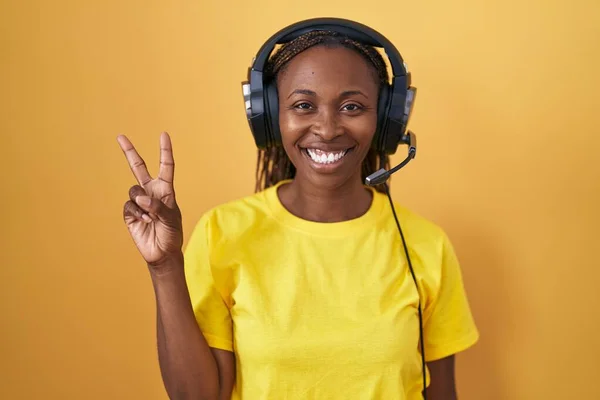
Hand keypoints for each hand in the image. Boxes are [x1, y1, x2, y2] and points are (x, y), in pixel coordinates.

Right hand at [117, 132, 183, 268]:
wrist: (162, 252)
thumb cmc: (172, 234)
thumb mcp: (171, 218)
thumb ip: (157, 206)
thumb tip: (141, 198)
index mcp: (166, 190)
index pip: (166, 166)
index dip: (165, 151)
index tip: (164, 135)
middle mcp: (151, 192)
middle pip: (138, 168)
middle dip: (129, 152)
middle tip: (120, 137)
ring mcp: (139, 202)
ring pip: (133, 190)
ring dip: (142, 203)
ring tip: (151, 216)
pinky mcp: (130, 213)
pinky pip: (129, 205)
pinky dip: (137, 213)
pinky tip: (145, 222)